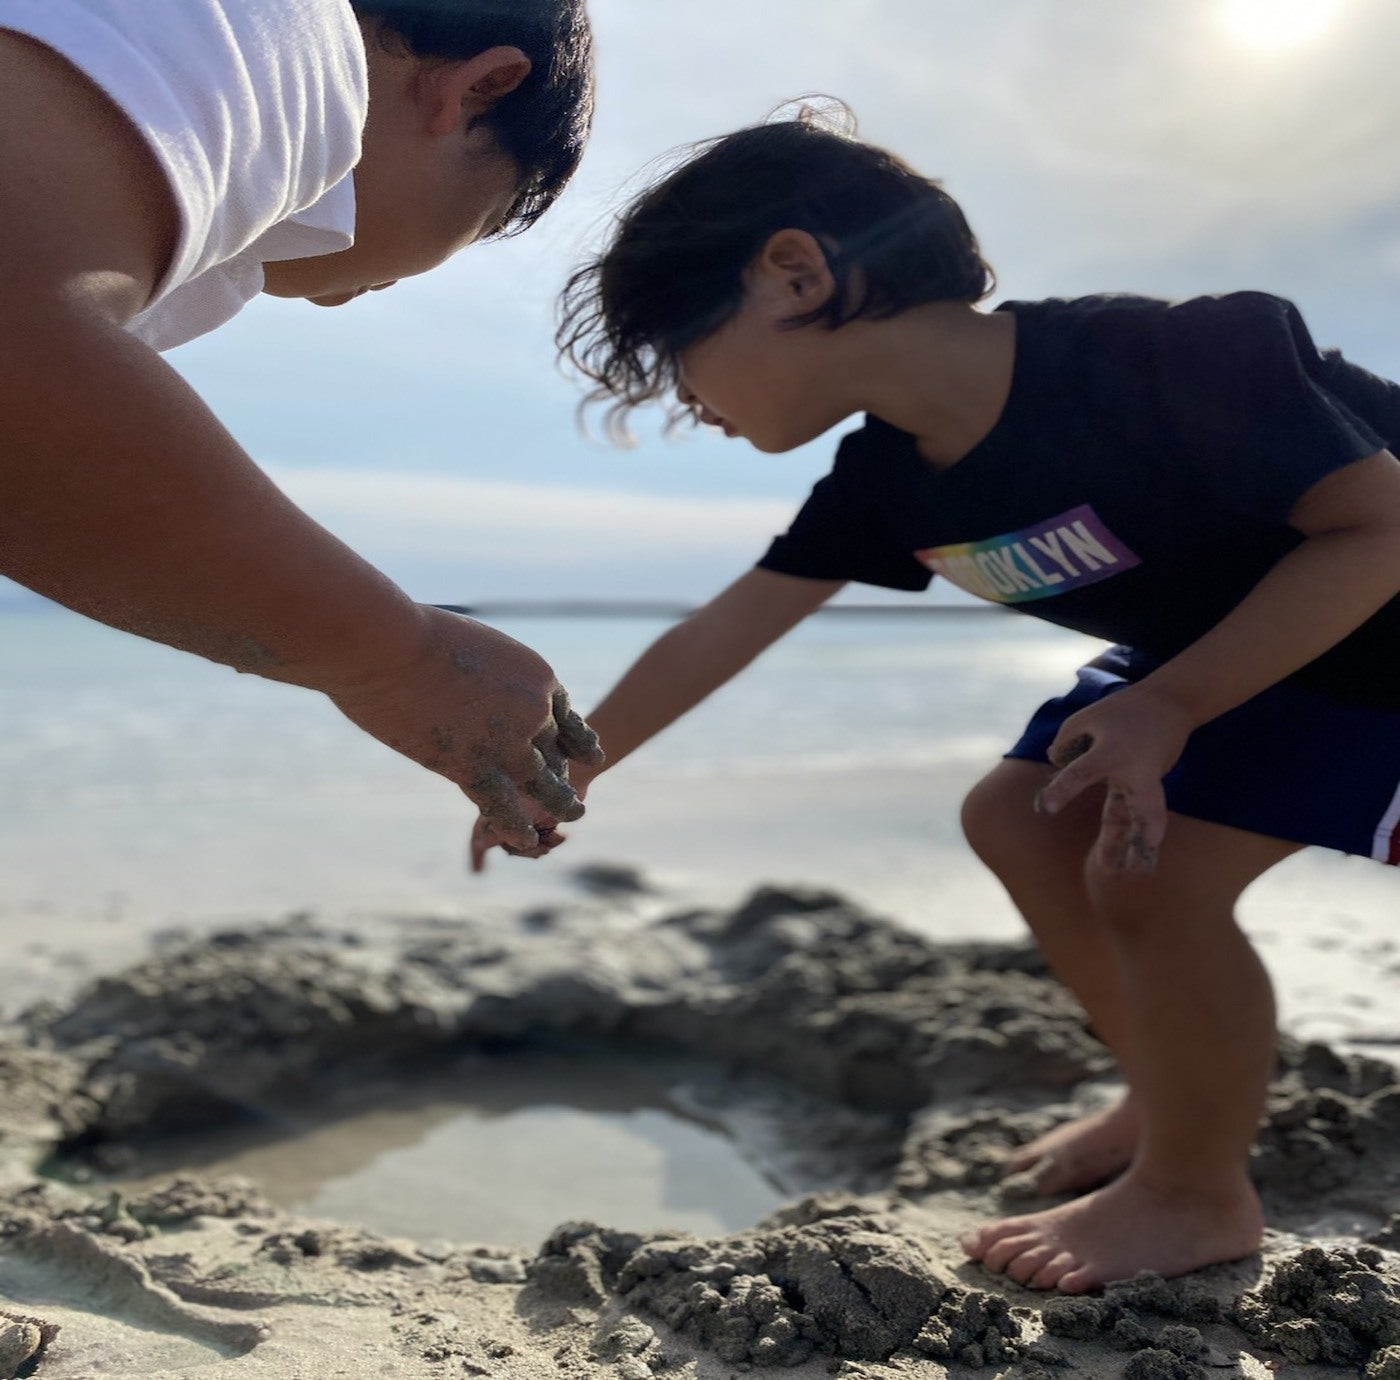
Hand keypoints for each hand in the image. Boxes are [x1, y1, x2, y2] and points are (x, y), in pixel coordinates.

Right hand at [325, 605, 602, 853]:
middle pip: (556, 751)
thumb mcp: (470, 647)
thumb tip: (467, 678)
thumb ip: (482, 672)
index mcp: (537, 675)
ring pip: (544, 784)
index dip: (568, 736)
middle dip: (560, 771)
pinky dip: (516, 826)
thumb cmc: (414, 634)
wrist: (390, 644)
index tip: (578, 749)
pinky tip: (526, 840)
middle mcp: (535, 711)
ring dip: (560, 802)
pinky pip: (503, 806)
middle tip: (570, 788)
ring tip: (574, 813)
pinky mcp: (473, 767)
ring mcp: (508, 743)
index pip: (563, 714)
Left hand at [1034, 684, 1194, 876]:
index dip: (1062, 790)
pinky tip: (1130, 862)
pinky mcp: (1148, 786)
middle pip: (1138, 810)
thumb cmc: (1122, 710)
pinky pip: (1139, 814)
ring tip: (1130, 873)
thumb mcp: (1085, 719)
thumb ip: (1065, 743)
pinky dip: (1134, 836)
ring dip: (1136, 846)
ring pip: (1141, 819)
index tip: (1043, 808)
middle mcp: (1134, 773)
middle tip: (1129, 869)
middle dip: (1134, 839)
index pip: (1082, 773)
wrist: (1171, 703)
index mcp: (1112, 753)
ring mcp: (1145, 781)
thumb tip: (1056, 765)